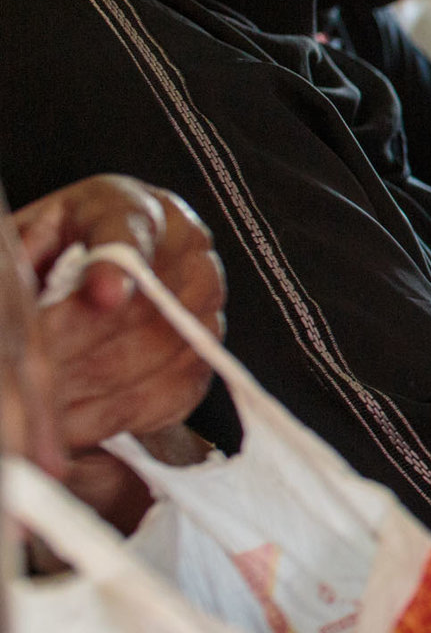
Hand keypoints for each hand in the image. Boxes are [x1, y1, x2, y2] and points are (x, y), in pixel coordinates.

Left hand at [15, 177, 223, 455]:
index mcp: (132, 208)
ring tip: (41, 412)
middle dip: (80, 349)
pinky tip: (75, 424)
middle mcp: (186, 250)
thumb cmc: (51, 259)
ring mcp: (206, 304)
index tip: (103, 296)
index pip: (130, 233)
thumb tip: (22, 303)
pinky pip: (173, 391)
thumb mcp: (27, 244)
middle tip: (31, 378)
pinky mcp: (206, 353)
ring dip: (94, 389)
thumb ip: (23, 260)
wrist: (94, 278)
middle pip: (147, 306)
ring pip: (161, 354)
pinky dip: (122, 414)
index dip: (117, 267)